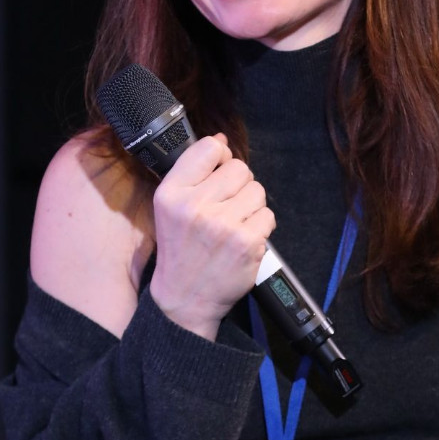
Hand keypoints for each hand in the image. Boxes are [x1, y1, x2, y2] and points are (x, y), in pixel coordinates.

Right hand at [149, 136, 275, 340]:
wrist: (185, 298)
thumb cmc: (180, 248)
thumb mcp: (170, 207)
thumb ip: (193, 172)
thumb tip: (222, 141)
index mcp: (172, 193)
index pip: (209, 149)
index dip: (220, 157)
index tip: (218, 172)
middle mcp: (195, 206)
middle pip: (239, 168)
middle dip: (238, 185)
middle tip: (226, 207)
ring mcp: (223, 225)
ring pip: (257, 191)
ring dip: (251, 206)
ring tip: (234, 224)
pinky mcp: (246, 243)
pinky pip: (268, 215)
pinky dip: (260, 226)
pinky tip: (243, 238)